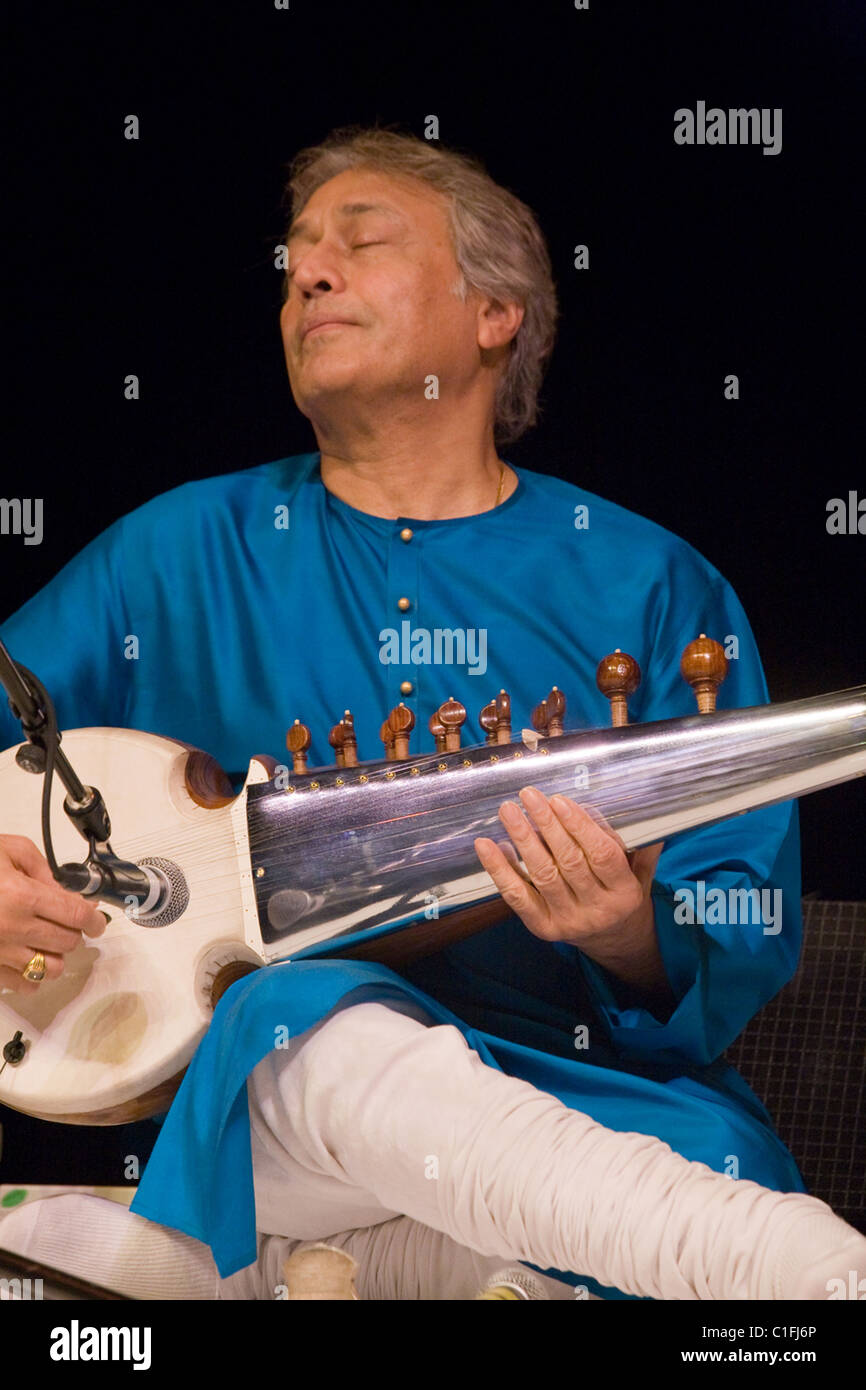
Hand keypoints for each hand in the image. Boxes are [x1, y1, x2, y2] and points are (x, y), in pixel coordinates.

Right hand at [0, 834, 105, 993]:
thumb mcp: (10, 850)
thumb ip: (45, 869)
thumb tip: (70, 891)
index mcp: (20, 895)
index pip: (75, 915)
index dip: (94, 920)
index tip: (97, 921)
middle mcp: (11, 927)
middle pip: (67, 943)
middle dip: (73, 932)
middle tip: (65, 922)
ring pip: (49, 969)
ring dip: (55, 955)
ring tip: (44, 940)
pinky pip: (23, 985)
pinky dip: (32, 976)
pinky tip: (26, 957)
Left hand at [474, 787, 666, 993]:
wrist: (613, 941)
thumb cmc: (622, 895)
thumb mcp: (640, 873)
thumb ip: (640, 844)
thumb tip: (646, 806)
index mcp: (625, 892)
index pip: (603, 854)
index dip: (580, 826)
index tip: (559, 800)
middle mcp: (597, 909)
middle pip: (569, 862)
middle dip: (546, 824)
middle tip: (529, 795)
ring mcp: (568, 921)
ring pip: (542, 875)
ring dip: (523, 839)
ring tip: (509, 810)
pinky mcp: (543, 928)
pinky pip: (517, 896)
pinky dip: (500, 870)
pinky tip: (487, 846)